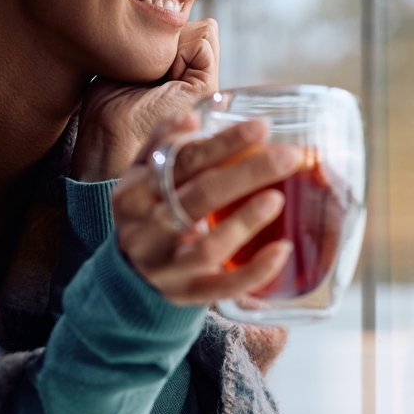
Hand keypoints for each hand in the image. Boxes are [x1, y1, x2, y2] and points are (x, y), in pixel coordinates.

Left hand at [71, 19, 219, 181]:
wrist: (107, 136)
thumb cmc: (109, 102)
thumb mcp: (132, 60)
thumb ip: (155, 39)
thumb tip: (170, 6)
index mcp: (187, 74)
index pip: (191, 24)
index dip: (163, 31)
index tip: (140, 62)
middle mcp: (201, 79)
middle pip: (200, 25)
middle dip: (169, 37)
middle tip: (148, 70)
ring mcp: (208, 85)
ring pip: (205, 29)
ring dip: (172, 45)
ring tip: (154, 76)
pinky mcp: (209, 89)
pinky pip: (203, 41)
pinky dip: (177, 52)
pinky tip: (162, 79)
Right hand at [113, 112, 302, 305]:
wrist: (126, 273)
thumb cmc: (147, 212)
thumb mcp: (142, 176)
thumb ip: (164, 144)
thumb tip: (194, 117)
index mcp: (133, 194)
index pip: (180, 162)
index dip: (222, 143)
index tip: (262, 126)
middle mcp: (144, 232)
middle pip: (198, 199)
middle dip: (246, 174)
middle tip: (287, 157)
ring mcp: (165, 268)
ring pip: (207, 247)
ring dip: (244, 223)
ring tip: (277, 199)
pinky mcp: (186, 295)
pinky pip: (222, 288)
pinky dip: (255, 271)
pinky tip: (281, 250)